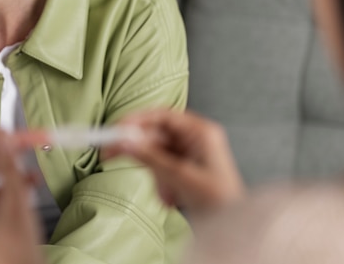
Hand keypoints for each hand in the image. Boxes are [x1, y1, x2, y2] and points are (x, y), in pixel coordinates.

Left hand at [0, 131, 46, 263]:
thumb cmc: (16, 247)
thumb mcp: (15, 201)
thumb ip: (8, 166)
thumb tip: (4, 138)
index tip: (10, 129)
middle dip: (10, 156)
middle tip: (29, 140)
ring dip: (16, 172)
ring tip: (32, 166)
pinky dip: (15, 186)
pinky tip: (31, 181)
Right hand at [103, 109, 243, 210]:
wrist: (233, 227)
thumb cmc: (219, 201)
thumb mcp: (180, 176)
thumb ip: (150, 158)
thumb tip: (125, 142)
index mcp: (201, 132)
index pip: (163, 116)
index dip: (138, 119)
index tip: (117, 128)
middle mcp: (195, 139)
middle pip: (156, 134)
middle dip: (140, 151)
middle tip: (111, 153)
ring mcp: (190, 154)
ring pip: (156, 154)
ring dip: (155, 174)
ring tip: (168, 192)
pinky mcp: (185, 169)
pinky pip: (162, 168)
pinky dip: (161, 182)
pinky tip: (172, 198)